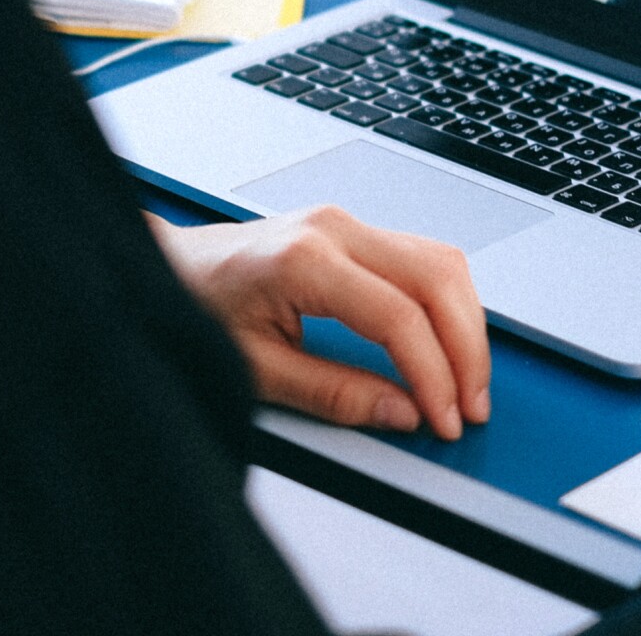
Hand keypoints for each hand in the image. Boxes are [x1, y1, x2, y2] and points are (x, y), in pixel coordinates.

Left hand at [147, 205, 489, 439]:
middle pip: (435, 278)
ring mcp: (343, 221)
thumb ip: (333, 393)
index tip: (445, 418)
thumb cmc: (198, 306)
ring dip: (465, 322)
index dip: (433, 374)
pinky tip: (446, 342)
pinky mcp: (349, 229)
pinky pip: (421, 256)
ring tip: (466, 383)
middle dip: (466, 349)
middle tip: (470, 407)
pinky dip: (445, 301)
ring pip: (439, 260)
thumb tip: (401, 413)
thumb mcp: (257, 367)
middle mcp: (332, 228)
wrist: (170, 265)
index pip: (398, 315)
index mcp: (304, 259)